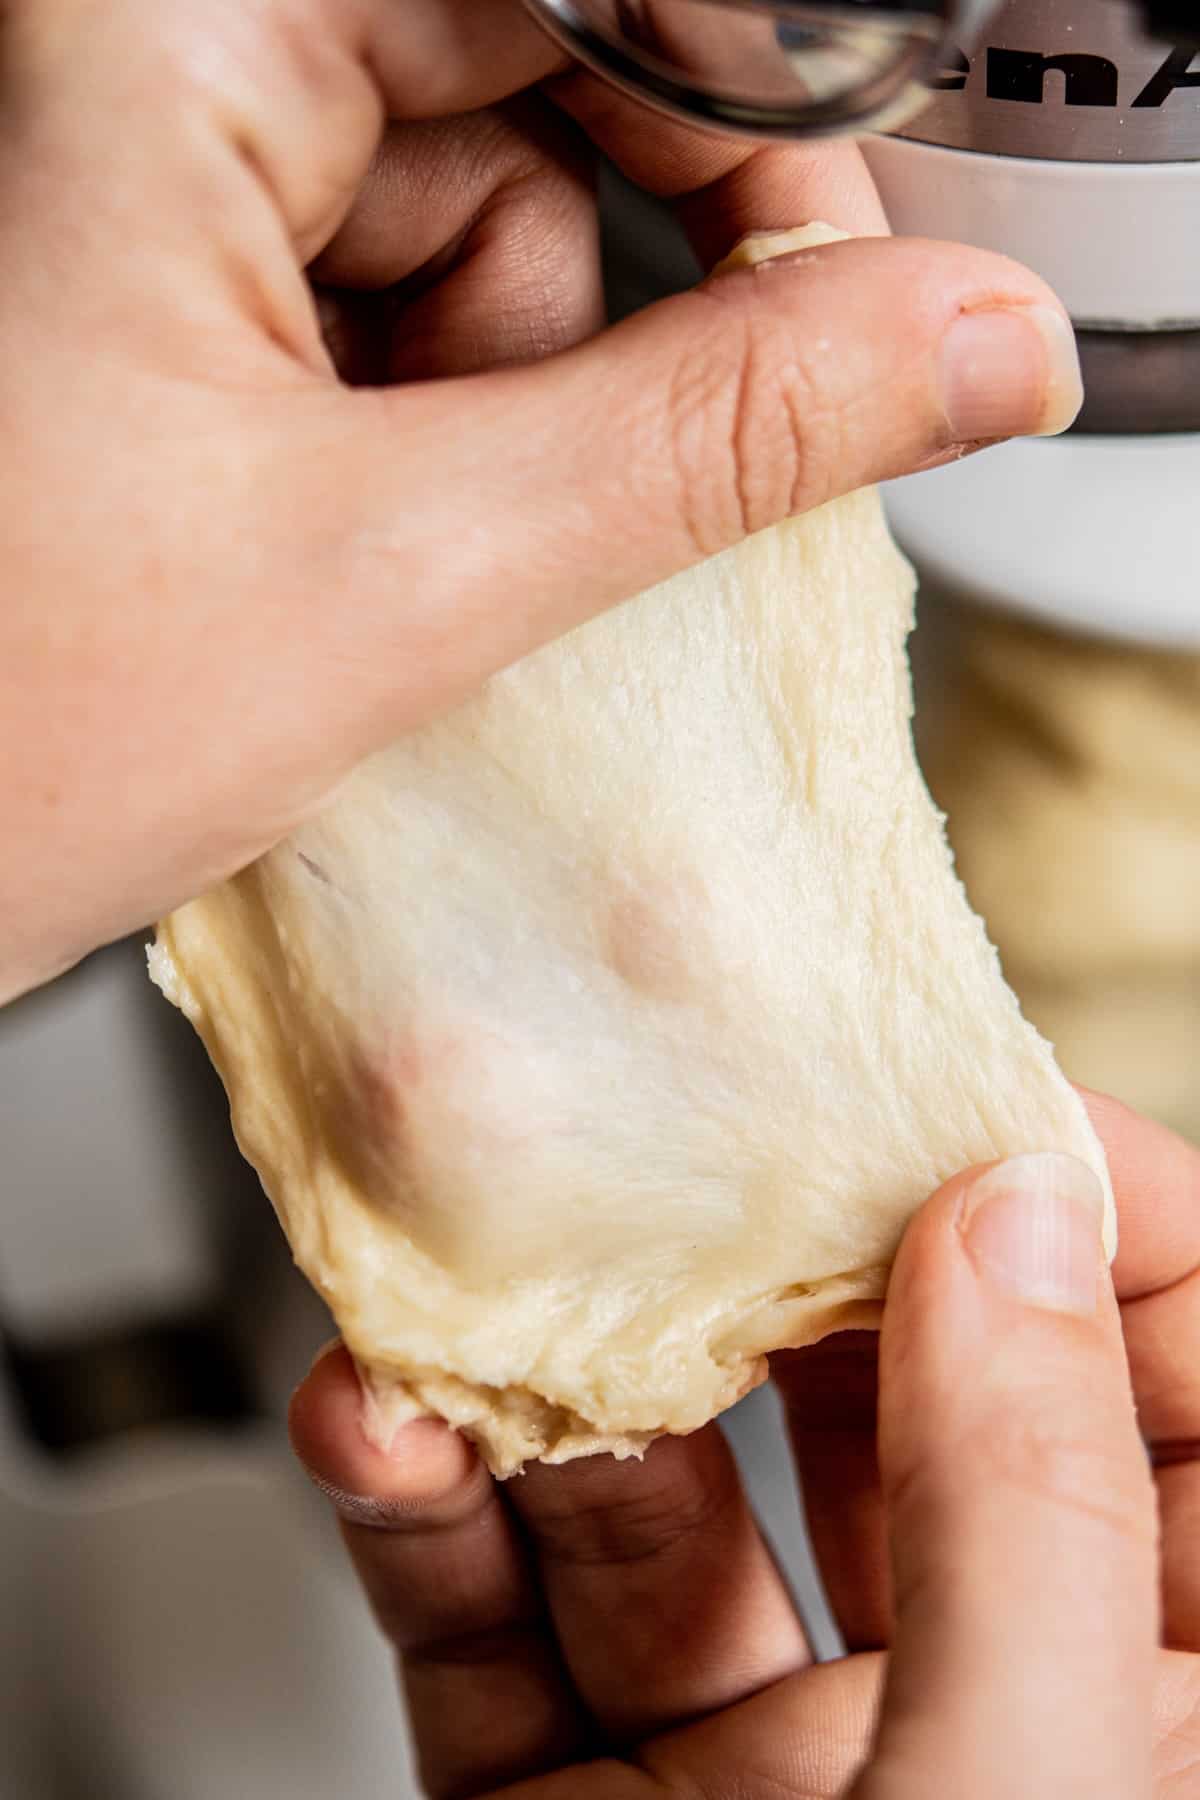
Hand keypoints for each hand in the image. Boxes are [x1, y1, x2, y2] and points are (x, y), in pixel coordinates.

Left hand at [0, 0, 1081, 1002]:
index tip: (842, 271)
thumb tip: (952, 345)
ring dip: (501, 403)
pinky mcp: (163, 289)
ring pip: (476, 226)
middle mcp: (140, 61)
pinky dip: (439, 424)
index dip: (748, 119)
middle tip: (587, 467)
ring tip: (387, 553)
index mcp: (160, 25)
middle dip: (601, 309)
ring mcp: (145, 178)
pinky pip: (397, 304)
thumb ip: (712, 436)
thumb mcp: (404, 574)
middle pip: (537, 98)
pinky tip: (358, 538)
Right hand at [290, 1092, 1199, 1798]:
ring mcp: (754, 1760)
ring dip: (554, 1372)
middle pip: (893, 1405)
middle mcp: (958, 1710)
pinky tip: (382, 1419)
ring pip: (661, 1498)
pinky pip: (491, 1620)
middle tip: (694, 1123)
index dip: (1099, 1214)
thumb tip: (1012, 1220)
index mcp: (1138, 1703)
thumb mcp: (1010, 1796)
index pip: (1174, 1381)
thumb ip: (1022, 1509)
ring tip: (485, 1266)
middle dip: (776, 1256)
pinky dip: (424, 1512)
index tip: (966, 1092)